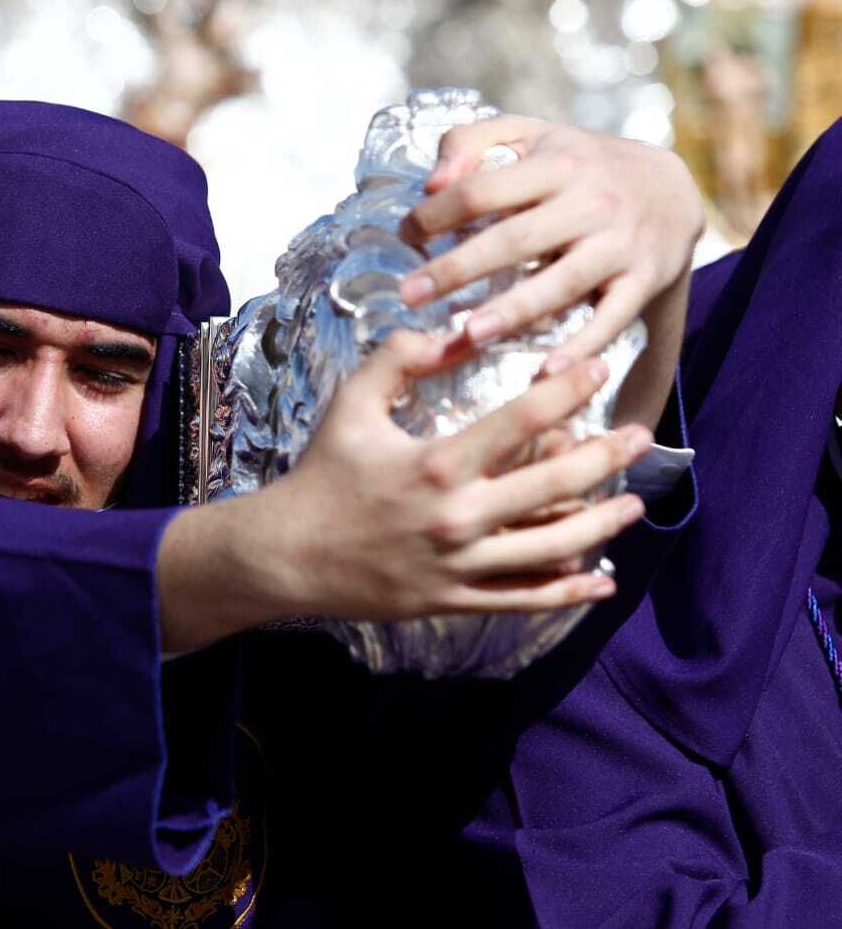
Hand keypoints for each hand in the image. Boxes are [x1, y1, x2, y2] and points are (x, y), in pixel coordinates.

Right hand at [157, 332, 651, 650]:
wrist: (287, 554)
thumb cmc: (321, 473)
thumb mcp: (350, 405)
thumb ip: (399, 359)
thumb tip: (451, 329)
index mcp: (436, 463)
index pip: (522, 422)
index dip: (569, 391)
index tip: (598, 370)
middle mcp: (456, 517)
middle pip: (555, 485)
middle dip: (606, 456)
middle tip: (641, 437)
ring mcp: (459, 564)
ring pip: (552, 548)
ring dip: (602, 524)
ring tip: (633, 504)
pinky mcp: (454, 599)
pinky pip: (523, 599)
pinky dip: (568, 592)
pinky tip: (601, 579)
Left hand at [395, 115, 704, 367]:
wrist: (671, 187)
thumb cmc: (577, 163)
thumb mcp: (528, 135)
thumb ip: (471, 143)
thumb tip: (432, 184)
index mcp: (556, 163)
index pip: (483, 190)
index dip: (437, 214)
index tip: (404, 236)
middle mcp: (590, 202)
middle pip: (515, 239)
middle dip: (459, 269)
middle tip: (410, 295)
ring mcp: (618, 244)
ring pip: (562, 282)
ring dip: (515, 310)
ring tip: (470, 334)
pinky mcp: (642, 281)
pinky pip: (610, 319)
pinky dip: (581, 346)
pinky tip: (546, 372)